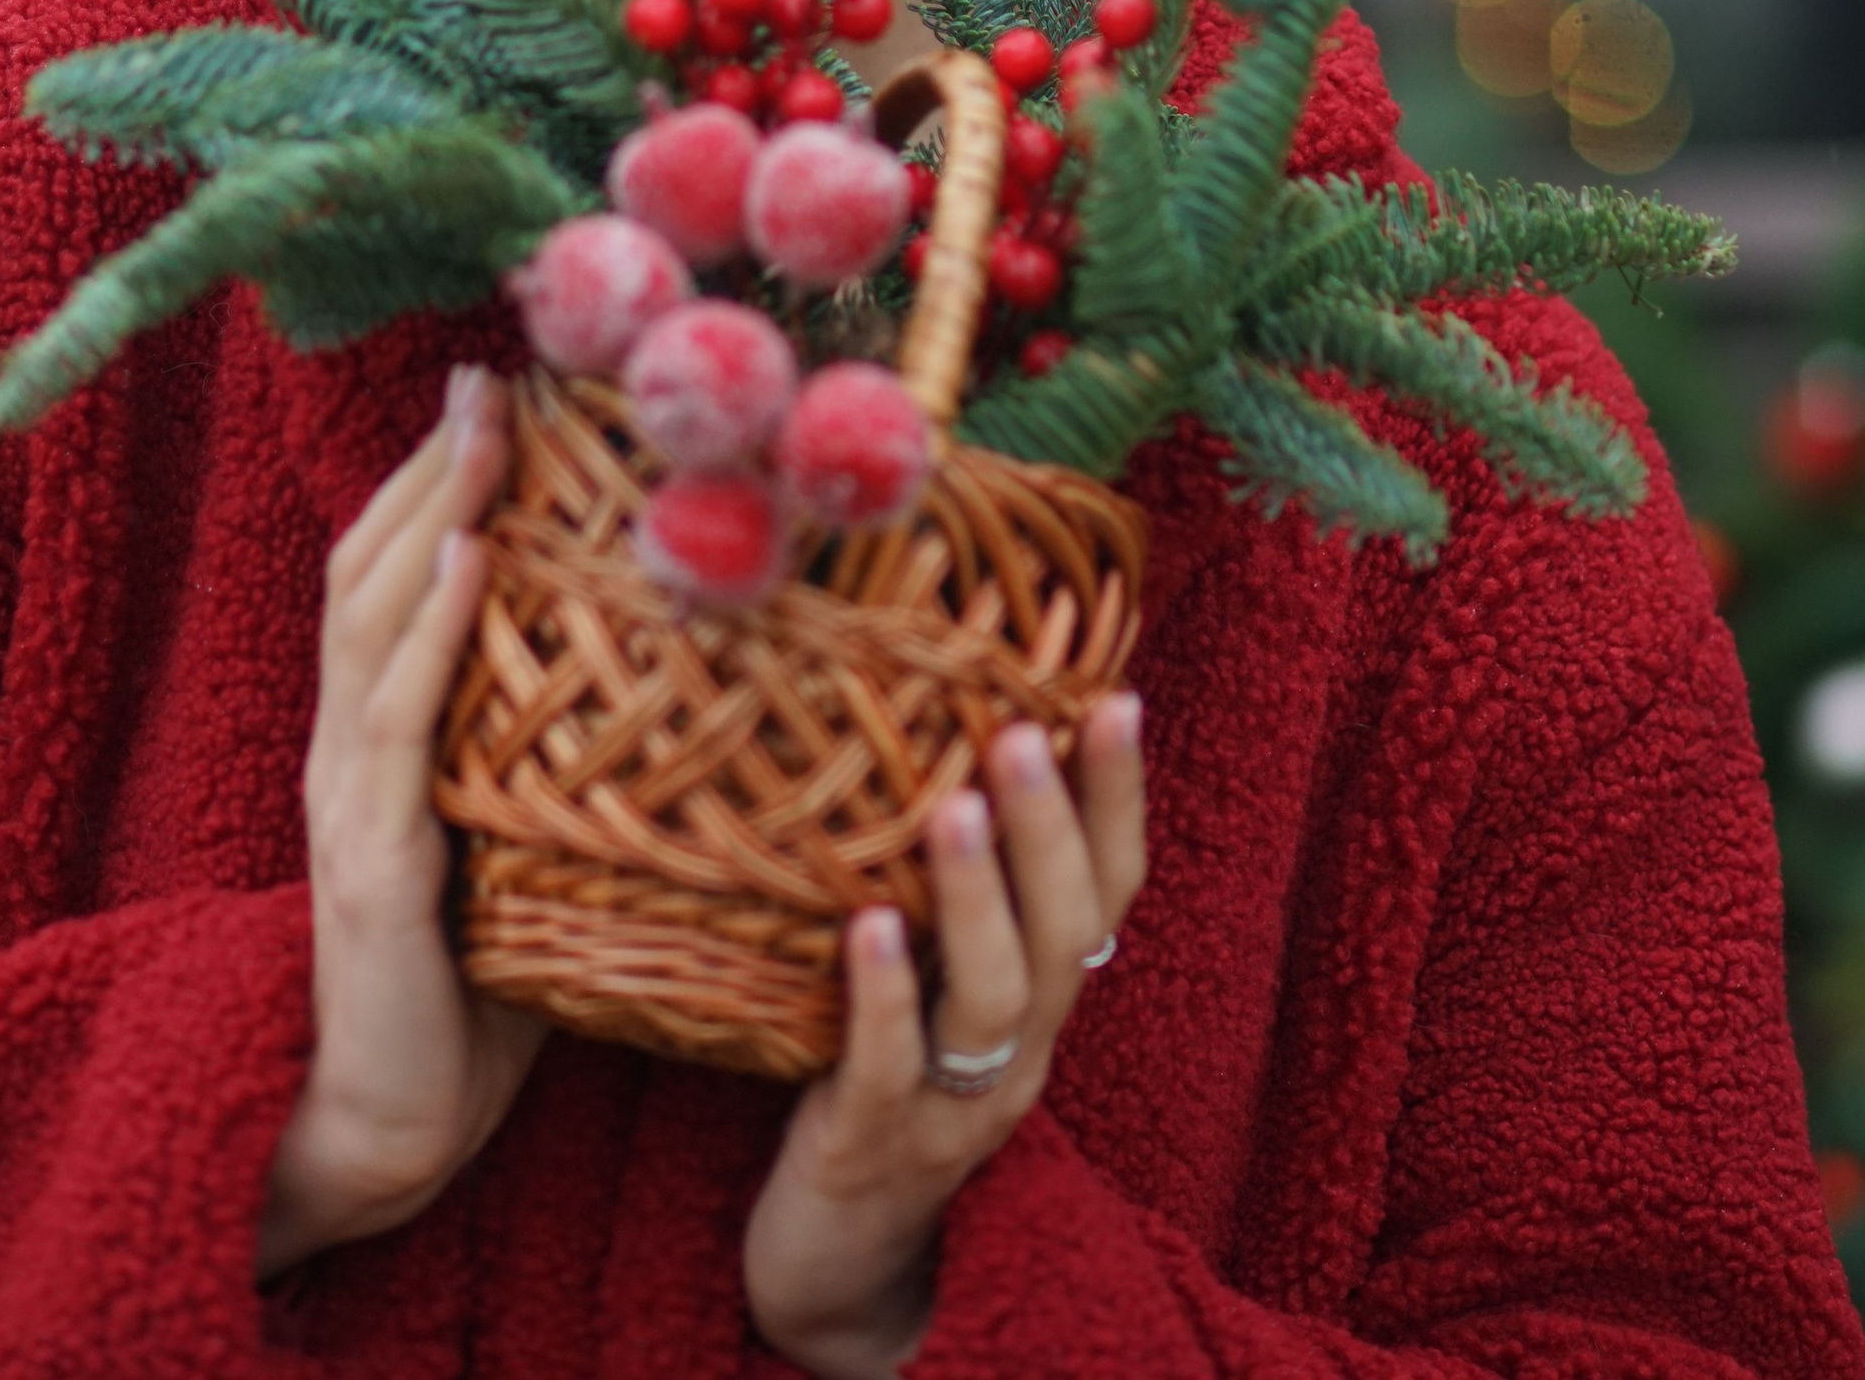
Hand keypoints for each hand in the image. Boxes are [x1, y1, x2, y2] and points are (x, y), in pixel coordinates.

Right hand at [258, 366, 545, 1279]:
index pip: (391, 577)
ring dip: (436, 507)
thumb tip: (682, 695)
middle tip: (491, 370)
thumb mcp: (520, 859)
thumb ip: (562, 778)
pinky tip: (474, 557)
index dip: (433, 482)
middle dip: (431, 461)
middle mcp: (346, 748)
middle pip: (374, 564)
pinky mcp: (372, 860)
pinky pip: (401, 719)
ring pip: (376, 616)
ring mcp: (348, 798)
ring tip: (488, 427)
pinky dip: (435, 624)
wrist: (384, 1133)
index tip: (495, 396)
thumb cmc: (471, 1003)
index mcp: (376, 744)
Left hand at [743, 694, 1145, 1379]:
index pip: (1108, 892)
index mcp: (1042, 1002)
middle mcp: (1017, 1051)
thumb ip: (961, 885)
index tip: (1116, 695)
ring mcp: (950, 1104)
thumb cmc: (885, 1081)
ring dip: (979, 897)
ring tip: (953, 806)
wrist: (836, 1260)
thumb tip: (948, 723)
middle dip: (1052, 828)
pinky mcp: (869, 1144)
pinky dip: (883, 997)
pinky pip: (886, 1068)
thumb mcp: (940, 982)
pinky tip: (866, 927)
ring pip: (994, 1000)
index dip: (1118, 799)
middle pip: (1065, 935)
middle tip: (1024, 727)